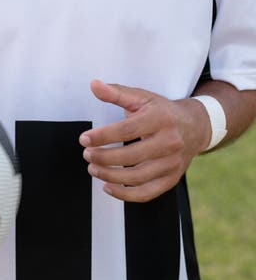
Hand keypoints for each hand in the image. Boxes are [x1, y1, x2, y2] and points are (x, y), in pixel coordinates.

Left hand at [78, 81, 210, 202]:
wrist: (194, 127)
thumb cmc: (162, 111)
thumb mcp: (142, 97)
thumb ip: (116, 93)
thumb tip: (94, 85)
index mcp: (160, 119)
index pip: (127, 130)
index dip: (103, 136)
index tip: (84, 139)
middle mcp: (169, 142)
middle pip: (131, 156)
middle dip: (104, 157)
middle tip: (87, 155)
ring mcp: (172, 163)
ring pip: (137, 177)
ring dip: (110, 176)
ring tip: (93, 169)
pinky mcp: (172, 179)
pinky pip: (147, 193)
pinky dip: (125, 194)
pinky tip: (108, 187)